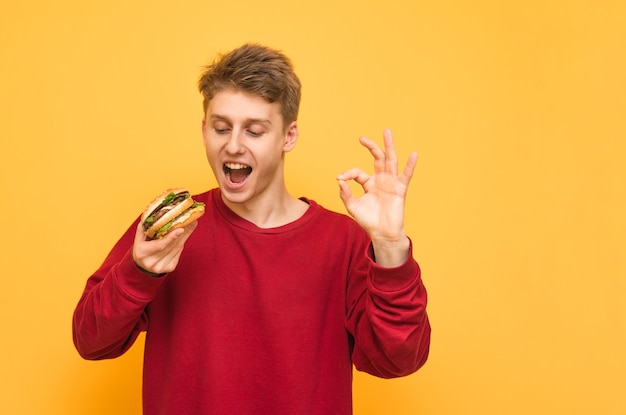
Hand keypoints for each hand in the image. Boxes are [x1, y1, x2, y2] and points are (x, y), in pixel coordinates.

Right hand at [132, 220, 198, 275]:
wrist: (143, 265)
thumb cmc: (142, 247)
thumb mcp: (140, 237)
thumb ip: (146, 226)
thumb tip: (158, 212)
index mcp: (142, 253)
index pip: (160, 245)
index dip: (171, 237)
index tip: (181, 229)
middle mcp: (151, 262)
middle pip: (172, 246)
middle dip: (183, 232)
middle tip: (191, 220)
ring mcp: (161, 267)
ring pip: (177, 249)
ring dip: (185, 236)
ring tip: (191, 224)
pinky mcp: (170, 268)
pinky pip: (179, 253)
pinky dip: (182, 243)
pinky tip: (184, 235)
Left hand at [336, 129, 416, 266]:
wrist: (381, 234)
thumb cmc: (368, 221)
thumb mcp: (352, 207)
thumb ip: (345, 194)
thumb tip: (339, 180)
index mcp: (369, 183)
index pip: (357, 172)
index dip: (348, 173)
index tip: (339, 178)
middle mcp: (380, 180)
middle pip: (377, 159)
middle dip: (371, 147)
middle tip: (362, 138)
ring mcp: (391, 183)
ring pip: (390, 161)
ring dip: (389, 146)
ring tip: (387, 132)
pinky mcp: (400, 190)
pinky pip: (406, 175)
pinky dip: (410, 165)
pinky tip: (414, 154)